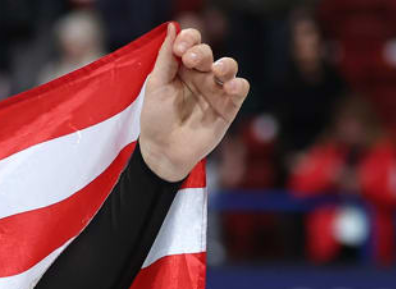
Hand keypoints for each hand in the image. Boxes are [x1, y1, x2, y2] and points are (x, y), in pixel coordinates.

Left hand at [137, 24, 249, 182]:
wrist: (163, 153)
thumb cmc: (156, 120)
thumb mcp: (156, 86)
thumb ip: (165, 58)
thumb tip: (172, 27)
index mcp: (180, 69)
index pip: (190, 44)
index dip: (188, 40)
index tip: (179, 49)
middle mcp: (199, 77)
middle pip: (207, 53)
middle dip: (200, 52)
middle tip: (190, 60)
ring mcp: (214, 91)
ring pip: (228, 67)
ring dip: (225, 64)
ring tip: (216, 70)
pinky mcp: (228, 107)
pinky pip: (239, 89)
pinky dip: (237, 84)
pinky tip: (229, 86)